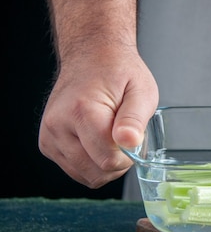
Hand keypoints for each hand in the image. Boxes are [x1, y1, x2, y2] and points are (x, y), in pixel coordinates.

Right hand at [38, 46, 158, 187]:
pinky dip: (92, 162)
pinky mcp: (47, 144)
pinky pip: (76, 170)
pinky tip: (98, 141)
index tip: (134, 136)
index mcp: (82, 111)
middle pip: (96, 172)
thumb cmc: (118, 71)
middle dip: (118, 162)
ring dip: (105, 164)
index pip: (108, 160)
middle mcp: (58, 125)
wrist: (92, 56)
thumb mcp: (141, 90)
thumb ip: (135, 119)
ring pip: (85, 175)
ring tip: (111, 136)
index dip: (129, 155)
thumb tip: (129, 143)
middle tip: (125, 136)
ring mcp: (49, 136)